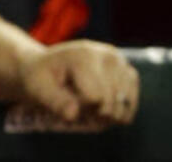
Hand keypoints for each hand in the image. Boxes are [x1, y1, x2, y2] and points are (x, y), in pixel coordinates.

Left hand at [18, 40, 138, 127]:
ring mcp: (117, 57)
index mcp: (84, 57)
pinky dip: (127, 103)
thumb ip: (56, 102)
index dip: (85, 113)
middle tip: (83, 116)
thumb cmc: (40, 78)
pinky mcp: (122, 63)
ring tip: (97, 116)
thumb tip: (73, 115)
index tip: (72, 113)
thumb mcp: (38, 89)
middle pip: (112, 98)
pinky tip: (115, 113)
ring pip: (126, 93)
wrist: (47, 64)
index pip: (97, 97)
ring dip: (114, 111)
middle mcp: (106, 54)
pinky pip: (133, 85)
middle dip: (99, 114)